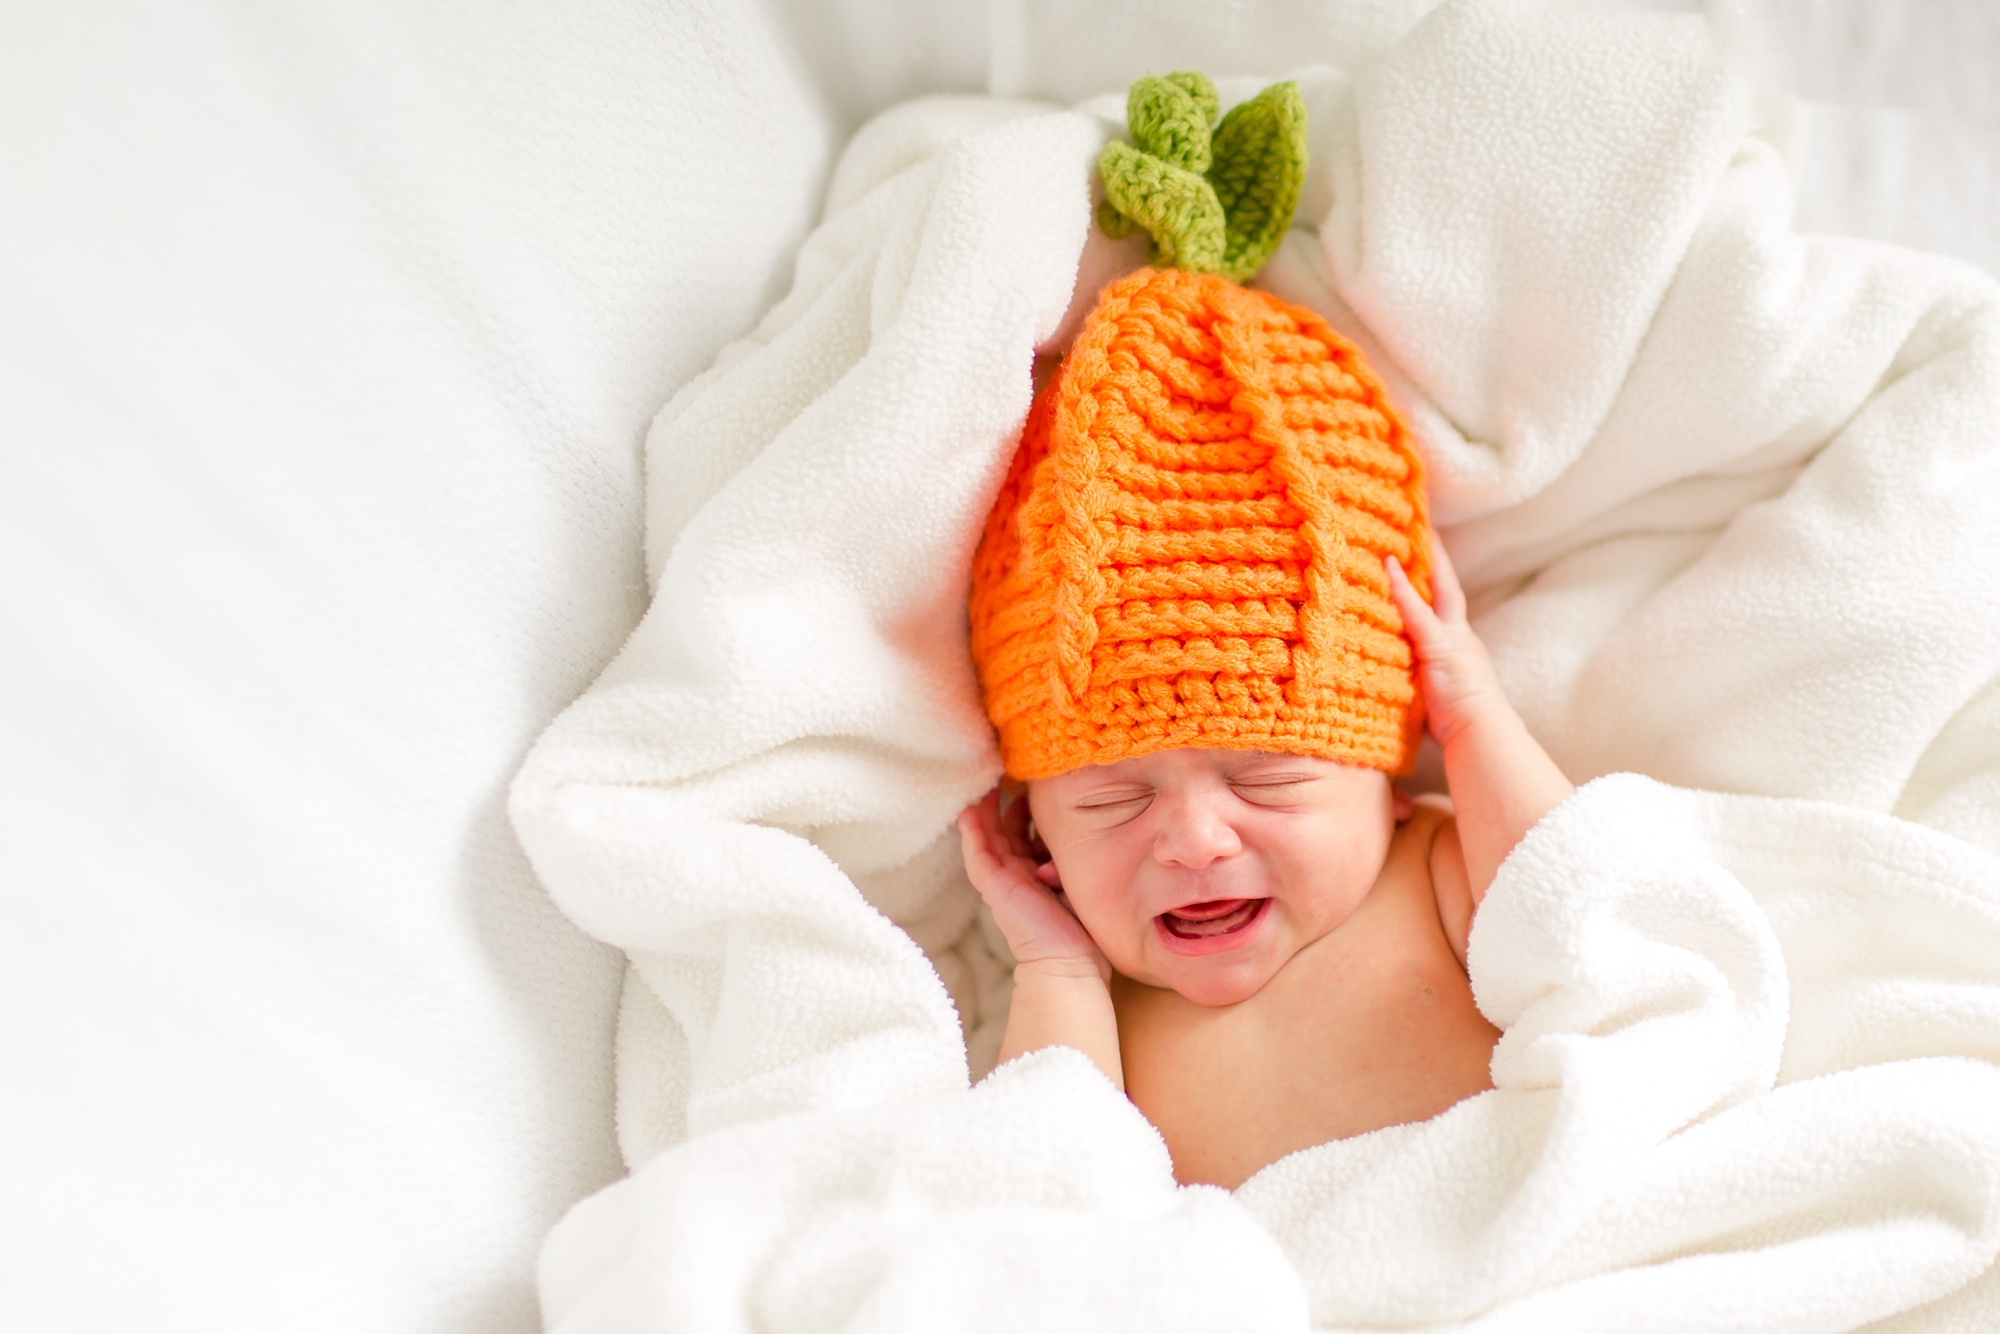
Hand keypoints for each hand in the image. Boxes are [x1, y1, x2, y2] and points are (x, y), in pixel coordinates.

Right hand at [957, 790, 1109, 984]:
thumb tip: (1072, 831)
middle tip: (1006, 775)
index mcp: (1036, 876)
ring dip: (984, 812)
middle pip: (1004, 832)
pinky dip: (972, 832)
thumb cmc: (1081, 929)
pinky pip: (977, 854)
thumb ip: (1070, 859)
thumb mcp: (1078, 881)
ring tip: (985, 783)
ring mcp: (1003, 881)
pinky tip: (969, 810)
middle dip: (1004, 804)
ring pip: (986, 839)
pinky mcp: (994, 887)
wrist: (1070, 963)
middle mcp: (1017, 876)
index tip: (1033, 787)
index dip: (1027, 812)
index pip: (1027, 836)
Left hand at [1384, 532, 1573, 912]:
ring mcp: (1448, 639)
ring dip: (1411, 559)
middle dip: (1427, 554)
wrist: (1486, 745)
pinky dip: (1399, 588)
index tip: (1416, 552)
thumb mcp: (1442, 713)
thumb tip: (1410, 738)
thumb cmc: (1469, 741)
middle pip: (1441, 585)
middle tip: (1411, 520)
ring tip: (1394, 528)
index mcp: (1459, 652)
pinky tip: (1383, 564)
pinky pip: (1414, 610)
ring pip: (1428, 588)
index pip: (1442, 607)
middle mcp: (1457, 638)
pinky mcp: (1437, 647)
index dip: (1430, 580)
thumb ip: (1429, 707)